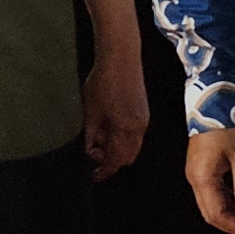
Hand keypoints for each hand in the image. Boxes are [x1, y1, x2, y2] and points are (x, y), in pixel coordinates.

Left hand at [83, 54, 148, 179]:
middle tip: (95, 154)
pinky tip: (109, 127)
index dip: (105, 171)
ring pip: (132, 147)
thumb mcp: (91, 111)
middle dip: (112, 161)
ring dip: (117, 149)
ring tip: (99, 138)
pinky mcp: (144, 112)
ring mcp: (144, 120)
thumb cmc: (102, 81)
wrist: (121, 57)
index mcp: (125, 129)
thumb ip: (92, 134)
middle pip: (128, 157)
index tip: (95, 176)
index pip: (116, 160)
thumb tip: (92, 149)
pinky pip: (135, 136)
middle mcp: (139, 128)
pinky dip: (123, 139)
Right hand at [187, 125, 234, 233]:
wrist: (213, 102)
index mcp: (203, 178)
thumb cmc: (229, 127)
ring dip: (228, 214)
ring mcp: (194, 173)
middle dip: (231, 225)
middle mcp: (194, 179)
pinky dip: (224, 201)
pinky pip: (209, 192)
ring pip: (208, 204)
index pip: (218, 213)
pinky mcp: (198, 167)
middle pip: (210, 213)